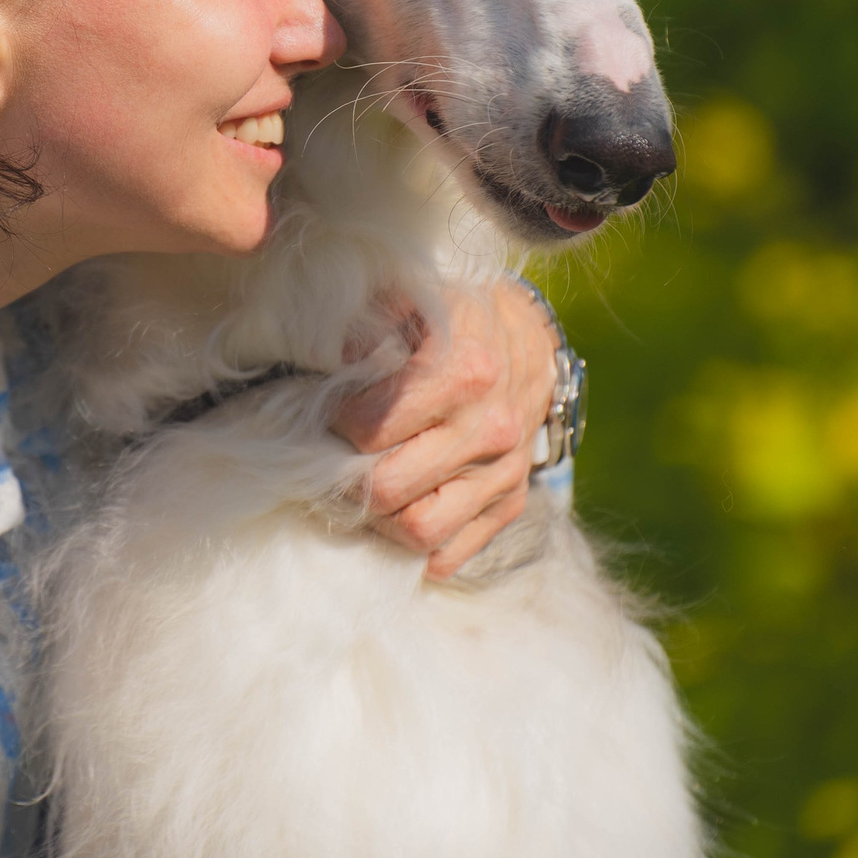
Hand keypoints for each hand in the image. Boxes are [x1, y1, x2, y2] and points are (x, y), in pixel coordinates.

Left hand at [331, 281, 559, 578]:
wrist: (529, 343)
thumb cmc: (455, 321)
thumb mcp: (415, 302)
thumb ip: (365, 327)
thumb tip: (327, 363)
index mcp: (465, 371)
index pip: (371, 426)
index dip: (335, 422)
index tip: (330, 411)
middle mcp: (490, 428)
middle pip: (388, 488)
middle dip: (346, 478)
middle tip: (334, 460)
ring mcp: (504, 473)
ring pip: (420, 531)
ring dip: (377, 520)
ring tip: (364, 491)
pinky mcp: (510, 503)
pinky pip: (451, 554)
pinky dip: (414, 546)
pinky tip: (398, 511)